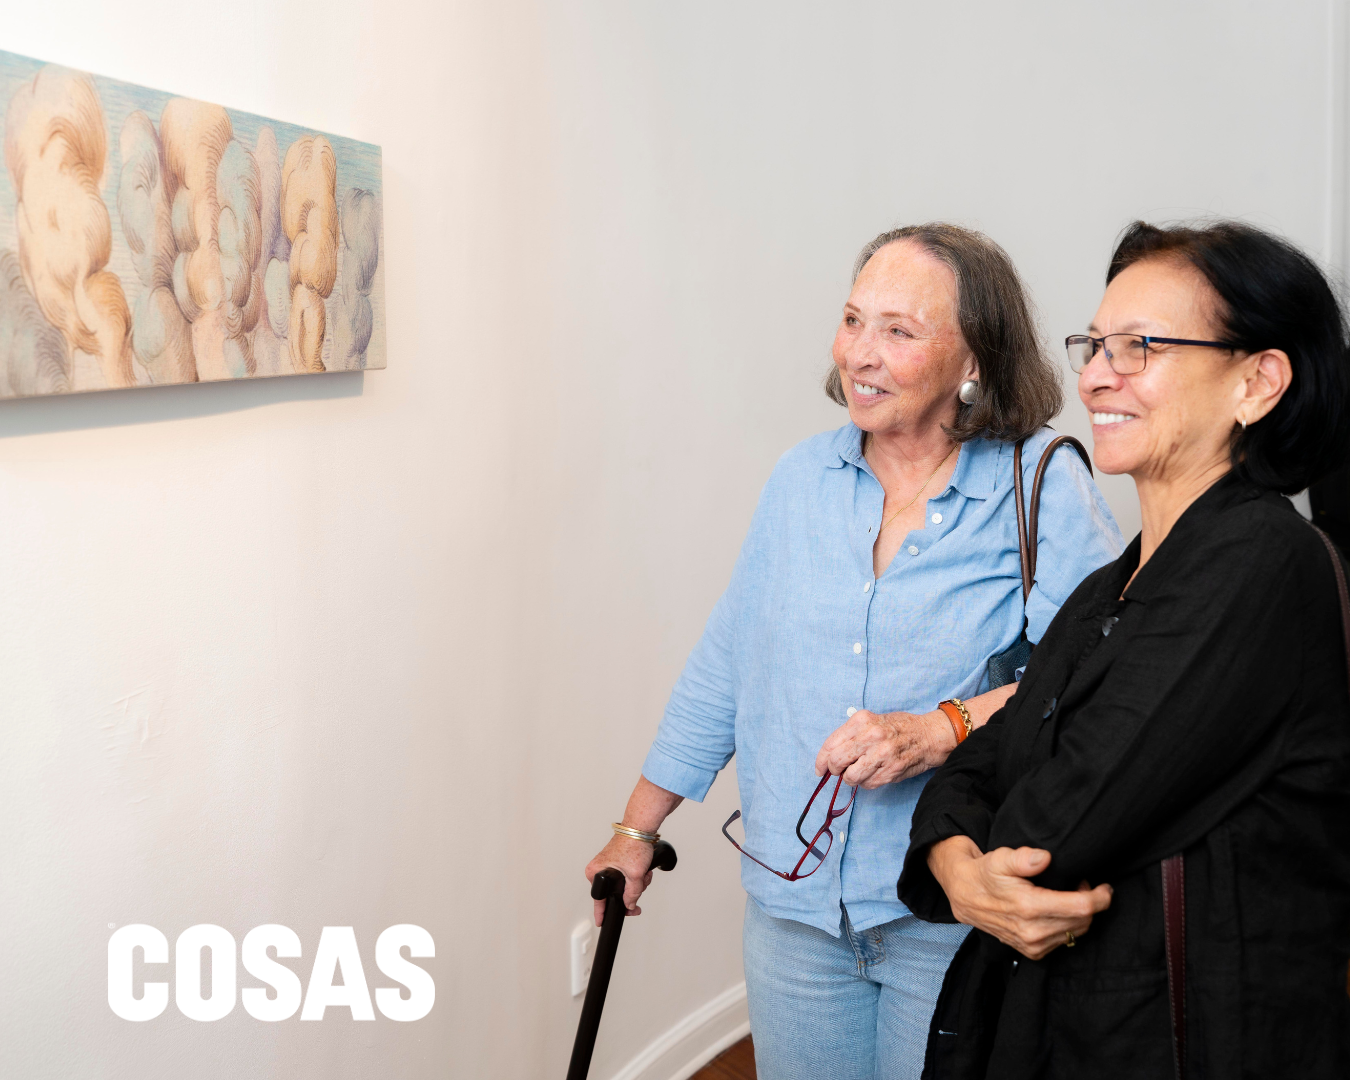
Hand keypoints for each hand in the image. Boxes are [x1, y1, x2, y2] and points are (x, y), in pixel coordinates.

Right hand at [584, 835, 655, 926]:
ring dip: (637, 884)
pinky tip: (644, 872)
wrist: (641, 828)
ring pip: (624, 886)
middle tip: (639, 894)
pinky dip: (637, 877)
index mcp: (596, 872)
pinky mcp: (619, 863)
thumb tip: (630, 905)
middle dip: (631, 893)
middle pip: (615, 893)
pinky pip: (627, 877)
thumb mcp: (634, 874)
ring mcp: (609, 866)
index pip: (599, 899)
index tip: (601, 922)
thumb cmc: (633, 843)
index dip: (602, 912)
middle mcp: (599, 869)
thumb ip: (632, 894)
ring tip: (644, 875)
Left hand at [814, 709, 956, 787]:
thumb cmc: (898, 728)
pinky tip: (874, 773)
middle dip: (834, 770)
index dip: (821, 760)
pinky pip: (867, 784)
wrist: (928, 735)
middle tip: (839, 771)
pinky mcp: (891, 771)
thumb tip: (829, 756)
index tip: (819, 768)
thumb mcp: (872, 720)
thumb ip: (851, 735)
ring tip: (859, 771)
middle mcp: (871, 736)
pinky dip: (866, 782)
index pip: (831, 744)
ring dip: (851, 778)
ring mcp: (882, 755)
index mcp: (862, 721)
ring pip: (851, 777)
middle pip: (837, 762)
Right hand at [927, 836, 1112, 959]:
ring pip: (1076, 933)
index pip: (1081, 908)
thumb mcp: (1000, 858)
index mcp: (1029, 907)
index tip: (1105, 887)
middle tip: (1082, 884)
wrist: (965, 897)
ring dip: (1081, 915)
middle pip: (1083, 922)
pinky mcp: (1032, 952)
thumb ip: (1023, 858)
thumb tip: (1044, 857)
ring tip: (1070, 895)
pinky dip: (1069, 926)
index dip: (1100, 897)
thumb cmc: (986, 874)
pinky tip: (1058, 911)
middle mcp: (1033, 932)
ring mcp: (1033, 945)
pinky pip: (1064, 941)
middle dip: (1091, 903)